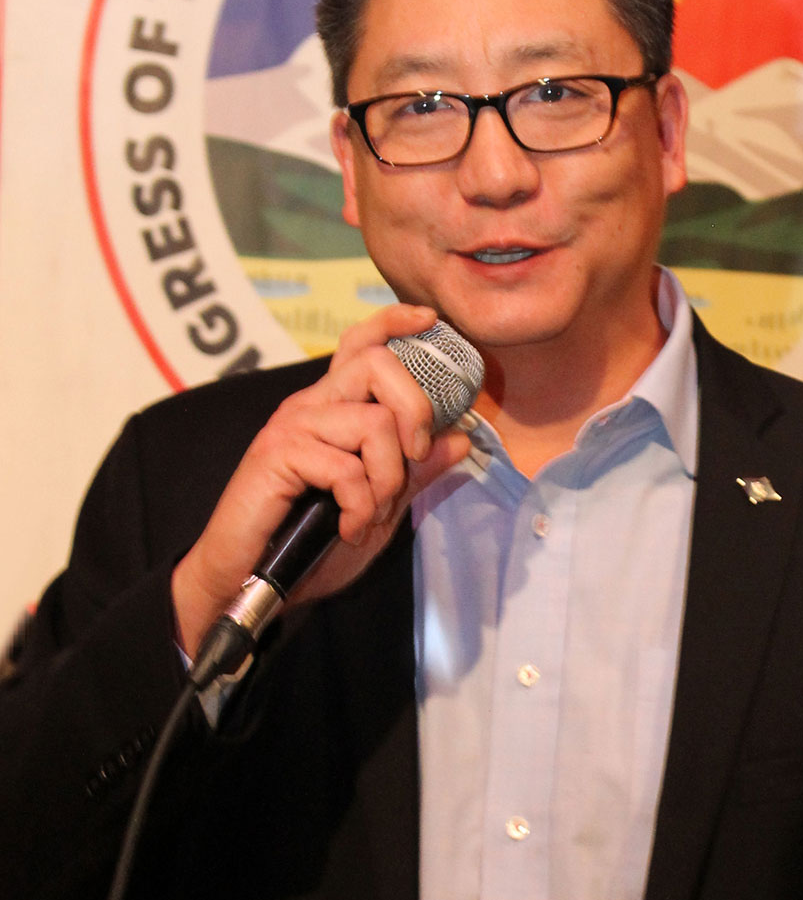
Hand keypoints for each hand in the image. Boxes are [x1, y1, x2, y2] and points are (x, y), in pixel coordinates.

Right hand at [172, 303, 471, 657]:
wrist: (245, 579)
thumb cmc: (307, 545)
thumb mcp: (377, 508)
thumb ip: (414, 473)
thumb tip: (460, 438)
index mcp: (333, 409)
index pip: (361, 345)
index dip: (395, 323)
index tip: (430, 320)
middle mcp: (311, 405)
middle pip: (377, 364)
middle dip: (416, 409)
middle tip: (415, 457)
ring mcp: (292, 426)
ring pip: (374, 422)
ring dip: (388, 479)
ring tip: (371, 515)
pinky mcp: (278, 453)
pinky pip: (346, 467)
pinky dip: (361, 505)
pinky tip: (349, 529)